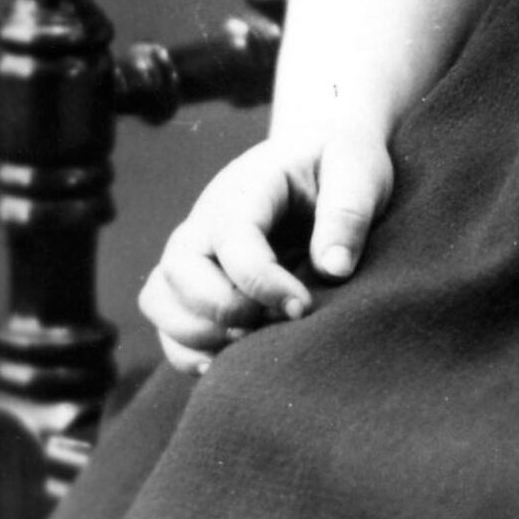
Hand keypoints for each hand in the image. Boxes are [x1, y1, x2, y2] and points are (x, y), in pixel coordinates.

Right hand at [138, 129, 393, 374]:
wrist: (323, 157)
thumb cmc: (341, 163)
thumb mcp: (358, 170)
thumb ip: (348, 214)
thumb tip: (334, 269)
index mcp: (247, 187)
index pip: (232, 239)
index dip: (262, 282)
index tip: (303, 306)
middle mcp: (208, 219)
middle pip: (180, 271)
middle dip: (224, 310)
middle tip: (277, 322)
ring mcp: (196, 250)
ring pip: (159, 300)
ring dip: (198, 335)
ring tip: (251, 344)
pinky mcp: (195, 280)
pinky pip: (166, 322)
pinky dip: (185, 350)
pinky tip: (228, 361)